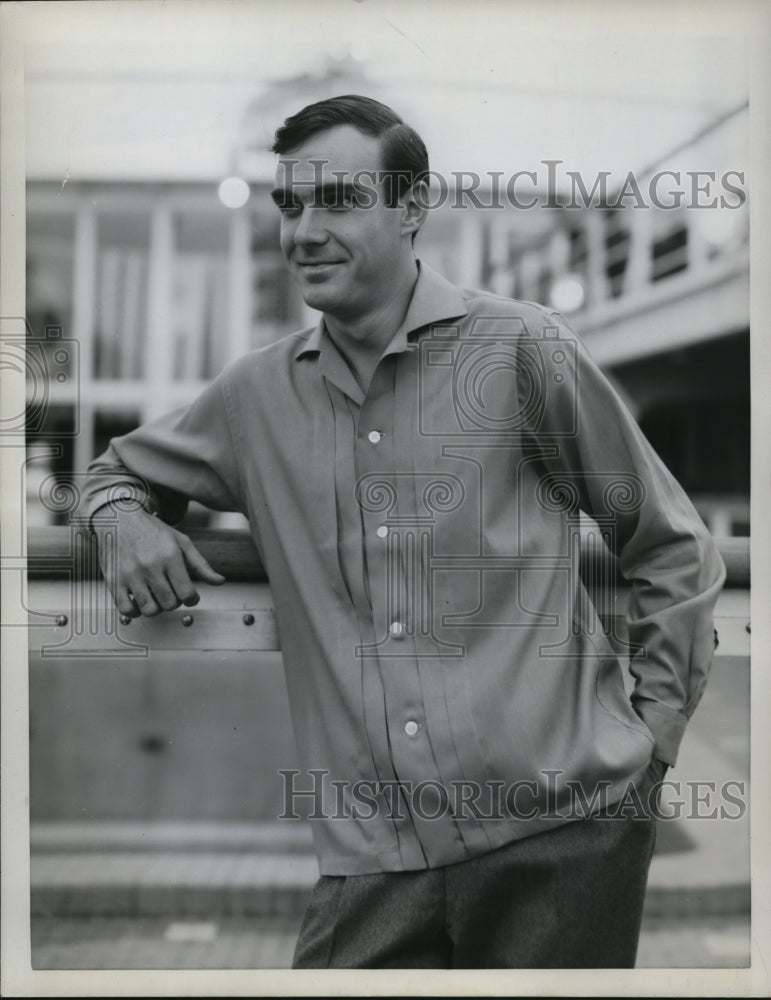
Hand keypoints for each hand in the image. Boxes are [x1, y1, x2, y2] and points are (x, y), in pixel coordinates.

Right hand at [94, 505, 225, 617]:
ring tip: (156, 597)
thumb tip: (220, 582)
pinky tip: (139, 601)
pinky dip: (135, 612)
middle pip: (170, 604)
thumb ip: (200, 564)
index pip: (187, 593)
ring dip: (157, 608)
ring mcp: (130, 574)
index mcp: (170, 556)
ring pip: (149, 610)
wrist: (119, 518)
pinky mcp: (113, 580)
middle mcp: (150, 566)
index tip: (189, 596)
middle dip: (175, 602)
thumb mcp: (181, 542)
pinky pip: (126, 609)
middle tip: (172, 593)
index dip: (192, 599)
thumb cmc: (152, 531)